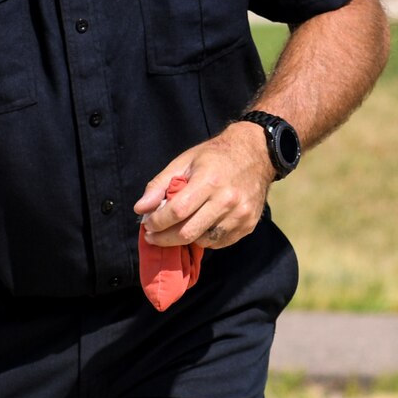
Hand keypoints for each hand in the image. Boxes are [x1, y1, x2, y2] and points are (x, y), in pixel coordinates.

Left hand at [132, 122, 274, 248]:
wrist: (256, 154)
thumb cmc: (215, 156)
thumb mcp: (184, 162)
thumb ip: (160, 184)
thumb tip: (140, 209)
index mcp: (209, 181)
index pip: (177, 211)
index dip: (157, 222)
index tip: (147, 225)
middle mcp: (227, 200)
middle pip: (188, 232)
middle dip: (164, 238)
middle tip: (153, 236)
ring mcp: (240, 215)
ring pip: (203, 241)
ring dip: (185, 239)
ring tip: (176, 229)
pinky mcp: (248, 225)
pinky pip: (219, 242)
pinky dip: (204, 239)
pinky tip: (198, 226)